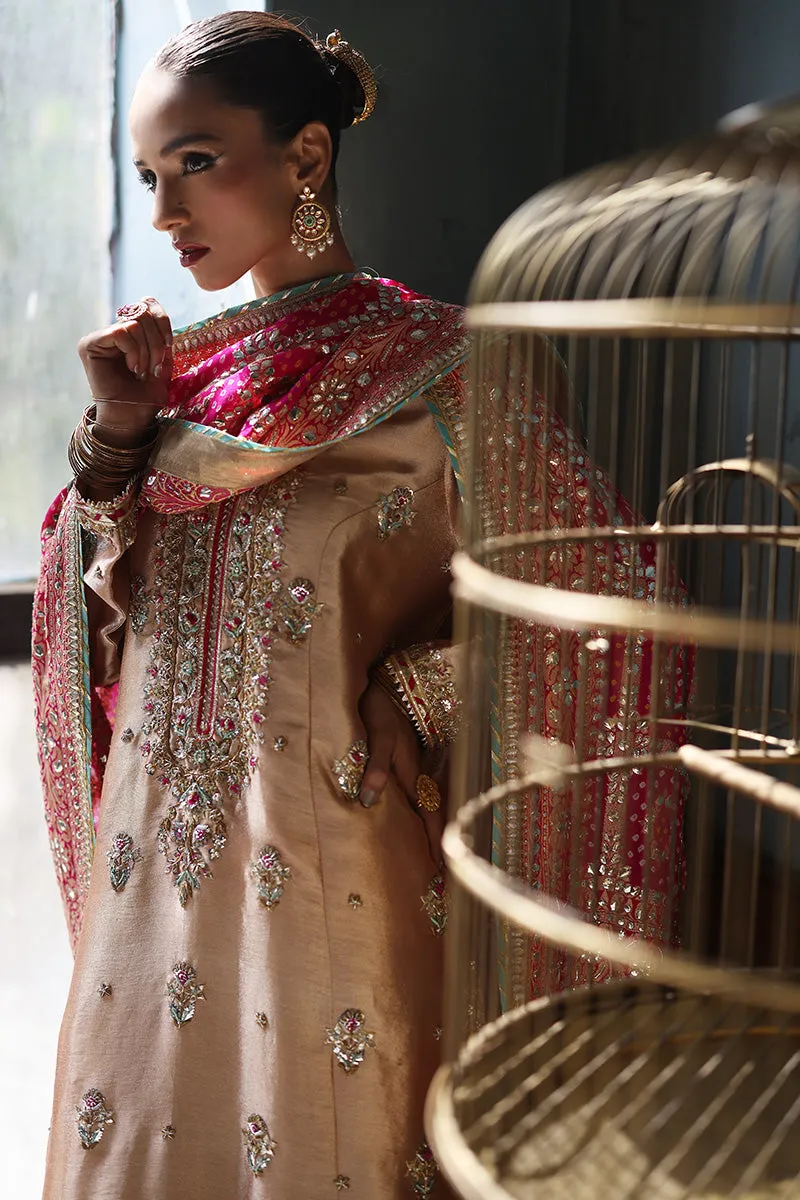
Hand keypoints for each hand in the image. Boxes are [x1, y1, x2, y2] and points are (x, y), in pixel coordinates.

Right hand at [77, 297, 172, 439]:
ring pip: (134, 323)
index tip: (170, 346)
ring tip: (142, 372)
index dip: (162, 320)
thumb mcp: (162, 363)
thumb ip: (160, 337)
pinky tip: (132, 369)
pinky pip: (121, 333)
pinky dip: (134, 352)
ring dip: (147, 351)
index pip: (146, 304)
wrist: (132, 419)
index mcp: (130, 333)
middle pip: (142, 312)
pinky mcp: (89, 344)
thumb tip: (157, 313)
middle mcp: (113, 332)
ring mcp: (100, 337)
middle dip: (156, 342)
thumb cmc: (146, 396)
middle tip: (154, 368)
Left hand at [359, 681, 444, 864]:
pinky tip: (418, 825)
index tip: (442, 872)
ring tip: (435, 860)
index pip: (429, 817)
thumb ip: (375, 768)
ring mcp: (416, 770)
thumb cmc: (379, 710)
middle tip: (443, 877)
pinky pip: (419, 796)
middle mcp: (419, 776)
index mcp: (413, 775)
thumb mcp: (377, 737)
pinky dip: (422, 815)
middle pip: (432, 818)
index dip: (435, 844)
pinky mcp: (409, 764)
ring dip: (432, 832)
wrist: (389, 684)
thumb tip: (367, 802)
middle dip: (438, 846)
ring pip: (428, 808)